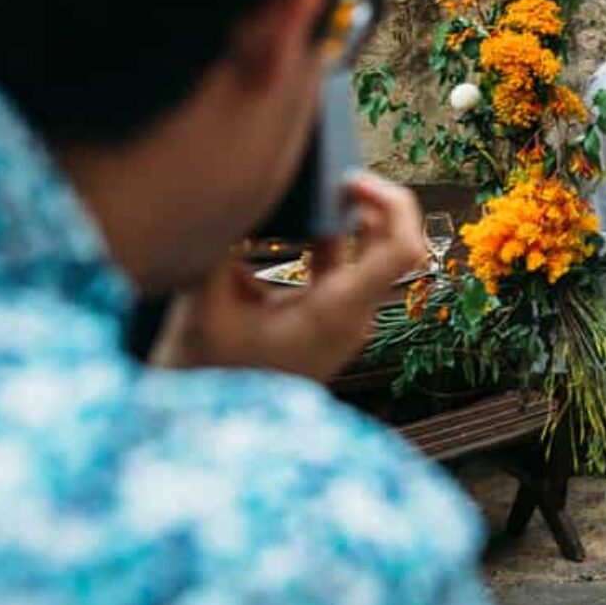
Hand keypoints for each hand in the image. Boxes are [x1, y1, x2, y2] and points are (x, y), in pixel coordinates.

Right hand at [150, 173, 427, 381]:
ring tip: (315, 188)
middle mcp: (353, 317)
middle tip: (334, 175)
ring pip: (368, 256)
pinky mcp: (329, 322)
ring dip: (348, 218)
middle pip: (392, 246)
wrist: (210, 429)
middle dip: (370, 202)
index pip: (402, 249)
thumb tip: (222, 190)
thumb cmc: (205, 372)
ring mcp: (345, 322)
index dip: (392, 203)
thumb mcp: (203, 303)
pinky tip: (294, 221)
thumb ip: (216, 246)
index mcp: (337, 312)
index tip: (350, 179)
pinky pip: (343, 270)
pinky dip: (328, 240)